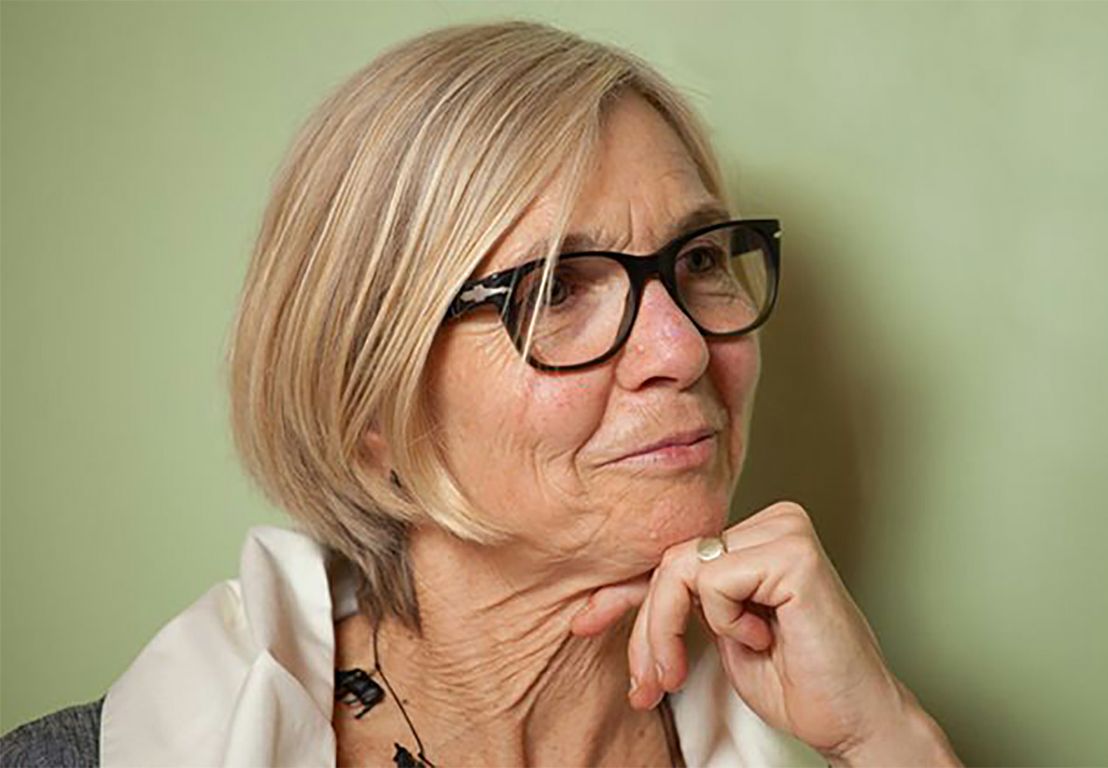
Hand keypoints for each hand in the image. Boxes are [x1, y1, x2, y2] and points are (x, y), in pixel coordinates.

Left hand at [570, 501, 959, 764]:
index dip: (624, 593)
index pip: (674, 554)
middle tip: (648, 683)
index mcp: (756, 536)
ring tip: (691, 670)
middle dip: (646, 627)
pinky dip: (726, 621)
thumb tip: (605, 595)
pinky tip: (763, 638)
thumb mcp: (718, 635)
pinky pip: (714, 579)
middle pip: (671, 560)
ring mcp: (785, 530)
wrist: (853, 720)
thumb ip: (680, 602)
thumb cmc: (796, 681)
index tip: (585, 623)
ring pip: (681, 567)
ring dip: (670, 630)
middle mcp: (772, 522)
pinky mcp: (793, 552)